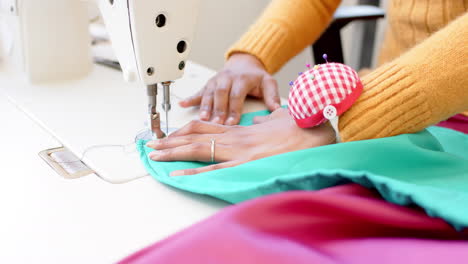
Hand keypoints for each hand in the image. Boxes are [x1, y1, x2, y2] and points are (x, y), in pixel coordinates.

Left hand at [146, 109, 335, 175]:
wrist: (313, 129)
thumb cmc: (297, 126)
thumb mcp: (276, 120)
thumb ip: (263, 122)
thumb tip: (258, 122)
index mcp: (239, 128)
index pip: (204, 126)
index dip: (183, 131)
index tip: (169, 136)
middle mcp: (233, 136)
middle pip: (194, 136)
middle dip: (170, 142)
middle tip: (150, 147)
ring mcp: (237, 149)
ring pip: (198, 148)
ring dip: (173, 153)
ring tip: (154, 156)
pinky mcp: (245, 162)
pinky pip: (214, 167)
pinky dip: (193, 171)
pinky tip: (177, 173)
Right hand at [179, 53, 280, 125]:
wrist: (244, 63)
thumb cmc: (256, 76)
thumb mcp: (268, 82)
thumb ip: (272, 95)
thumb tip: (276, 109)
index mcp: (242, 79)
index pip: (236, 95)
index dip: (233, 109)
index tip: (232, 123)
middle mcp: (227, 78)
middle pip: (220, 95)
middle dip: (217, 110)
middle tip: (216, 124)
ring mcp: (216, 81)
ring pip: (208, 94)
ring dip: (204, 107)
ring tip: (202, 120)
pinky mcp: (209, 84)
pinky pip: (198, 91)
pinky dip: (190, 98)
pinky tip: (182, 105)